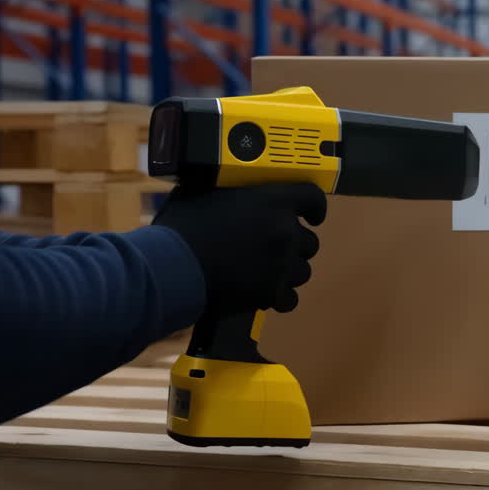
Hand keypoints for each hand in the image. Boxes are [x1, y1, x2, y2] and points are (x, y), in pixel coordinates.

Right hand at [153, 184, 325, 313]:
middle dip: (295, 244)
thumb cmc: (184, 226)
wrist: (173, 268)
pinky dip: (279, 296)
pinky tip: (264, 293)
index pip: (313, 199)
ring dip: (288, 270)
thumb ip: (234, 193)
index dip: (315, 208)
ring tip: (267, 271)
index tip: (313, 216)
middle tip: (273, 247)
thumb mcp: (207, 194)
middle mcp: (285, 232)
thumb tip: (234, 191)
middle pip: (310, 241)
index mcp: (274, 201)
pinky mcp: (271, 293)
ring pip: (303, 270)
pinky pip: (290, 298)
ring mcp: (282, 265)